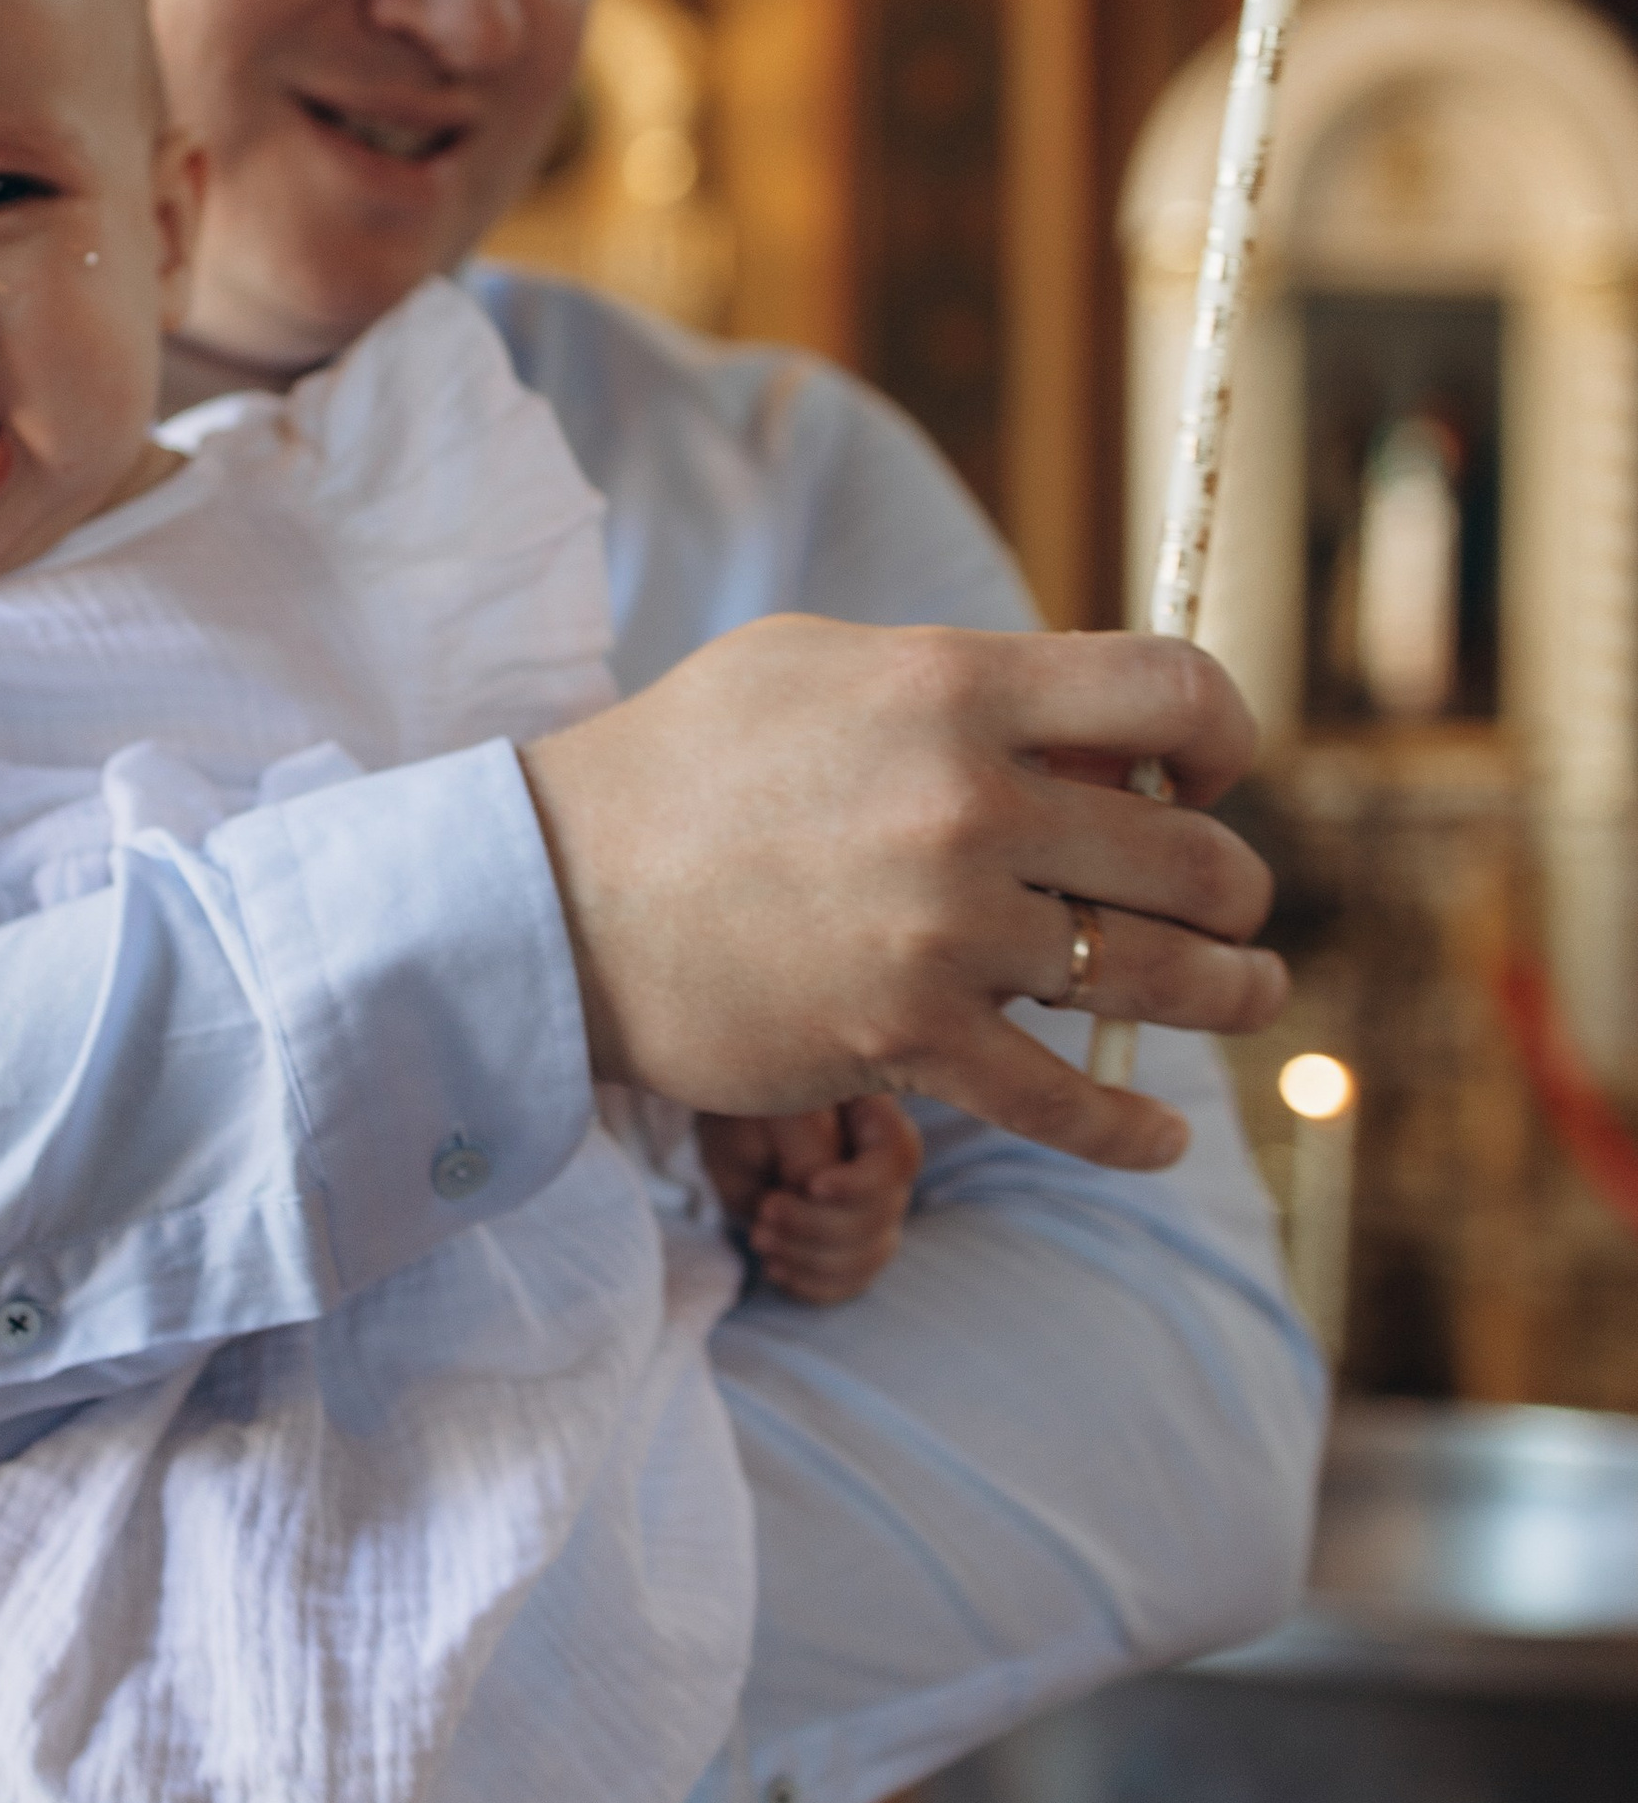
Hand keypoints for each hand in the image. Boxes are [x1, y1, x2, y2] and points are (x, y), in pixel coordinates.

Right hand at [520, 619, 1284, 1173]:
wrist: (556, 894)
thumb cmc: (683, 765)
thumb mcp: (820, 665)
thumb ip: (960, 681)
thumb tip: (1089, 723)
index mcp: (954, 688)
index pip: (1171, 693)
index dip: (1225, 734)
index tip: (1214, 773)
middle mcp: (968, 804)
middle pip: (1191, 856)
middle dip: (1233, 890)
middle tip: (1228, 908)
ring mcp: (943, 930)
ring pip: (1156, 979)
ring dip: (1227, 998)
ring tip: (1246, 998)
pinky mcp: (906, 1040)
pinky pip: (1065, 1103)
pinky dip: (1131, 1133)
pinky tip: (1162, 1138)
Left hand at [700, 1093, 923, 1304]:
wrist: (729, 1133)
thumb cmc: (746, 1110)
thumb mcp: (768, 1112)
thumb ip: (805, 1144)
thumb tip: (817, 1189)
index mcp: (874, 1117)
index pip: (899, 1157)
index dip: (861, 1183)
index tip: (812, 1187)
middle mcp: (886, 1167)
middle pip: (884, 1214)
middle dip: (819, 1225)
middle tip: (765, 1212)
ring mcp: (876, 1209)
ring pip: (873, 1254)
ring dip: (811, 1259)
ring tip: (760, 1238)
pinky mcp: (853, 1246)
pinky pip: (852, 1281)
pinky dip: (813, 1285)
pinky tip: (775, 1267)